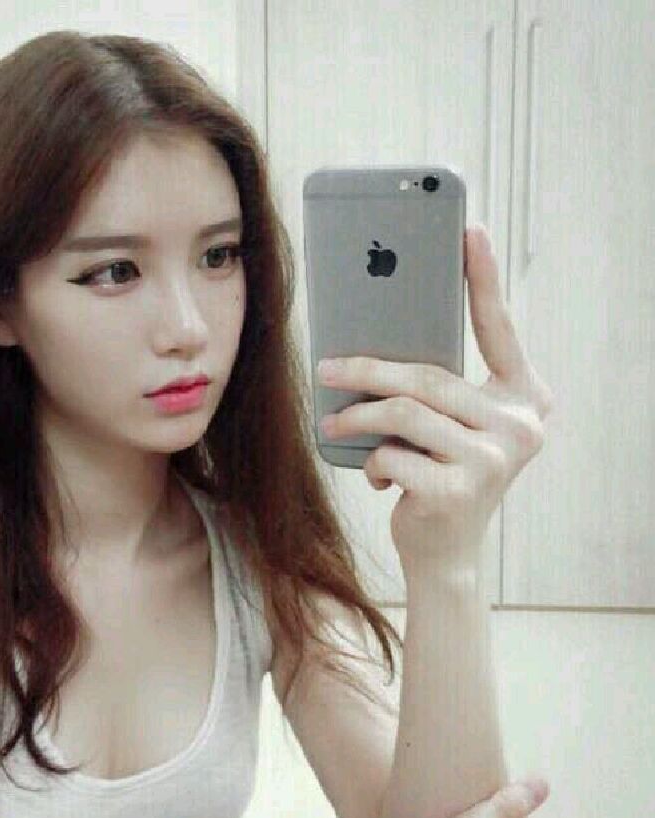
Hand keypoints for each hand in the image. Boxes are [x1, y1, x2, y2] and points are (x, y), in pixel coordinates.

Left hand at [317, 225, 555, 574]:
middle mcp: (521, 425)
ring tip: (334, 420)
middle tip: (327, 366)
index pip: (499, 329)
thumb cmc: (437, 474)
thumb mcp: (443, 427)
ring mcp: (494, 460)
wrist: (443, 552)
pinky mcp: (459, 491)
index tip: (466, 231)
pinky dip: (372, 462)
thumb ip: (430, 389)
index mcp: (524, 399)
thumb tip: (370, 343)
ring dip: (358, 416)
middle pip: (429, 376)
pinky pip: (392, 454)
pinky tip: (377, 476)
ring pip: (404, 412)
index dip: (482, 278)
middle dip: (368, 369)